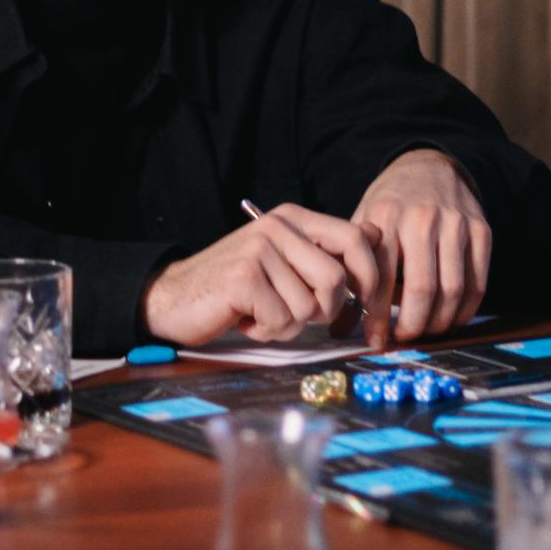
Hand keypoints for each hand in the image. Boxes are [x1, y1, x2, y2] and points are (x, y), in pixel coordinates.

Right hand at [142, 203, 382, 346]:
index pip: (355, 237)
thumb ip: (325, 250)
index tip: (362, 303)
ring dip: (288, 324)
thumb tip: (377, 234)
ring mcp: (259, 250)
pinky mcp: (243, 278)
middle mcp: (277, 227)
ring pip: (308, 307)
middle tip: (295, 314)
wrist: (174, 297)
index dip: (368, 276)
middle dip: (323, 311)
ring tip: (262, 313)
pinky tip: (245, 318)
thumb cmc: (237, 286)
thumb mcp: (285, 260)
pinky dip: (267, 331)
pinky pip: (281, 320)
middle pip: (335, 279)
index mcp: (293, 218)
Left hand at [353, 150, 490, 345]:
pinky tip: (451, 319)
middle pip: (421, 289)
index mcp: (385, 217)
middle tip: (403, 339)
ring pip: (453, 290)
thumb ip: (352, 272)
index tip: (375, 341)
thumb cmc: (390, 204)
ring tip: (425, 332)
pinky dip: (465, 310)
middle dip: (412, 325)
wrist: (429, 166)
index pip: (381, 278)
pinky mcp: (480, 230)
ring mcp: (455, 223)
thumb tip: (340, 327)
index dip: (378, 317)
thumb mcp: (363, 225)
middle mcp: (422, 218)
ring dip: (439, 322)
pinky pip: (477, 282)